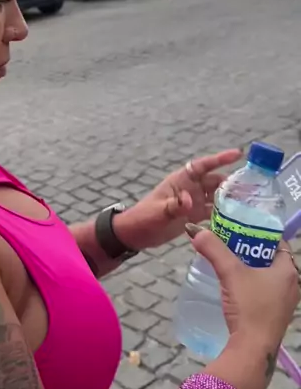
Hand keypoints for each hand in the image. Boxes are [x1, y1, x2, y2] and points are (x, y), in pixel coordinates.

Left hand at [116, 150, 241, 249]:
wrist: (134, 234)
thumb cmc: (143, 218)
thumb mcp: (158, 212)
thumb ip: (173, 206)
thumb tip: (189, 200)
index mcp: (180, 180)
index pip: (203, 166)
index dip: (220, 159)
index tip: (238, 154)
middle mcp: (189, 188)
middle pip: (214, 182)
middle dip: (232, 183)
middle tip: (254, 187)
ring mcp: (192, 202)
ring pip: (216, 197)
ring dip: (230, 200)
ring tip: (252, 204)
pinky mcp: (193, 216)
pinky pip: (212, 213)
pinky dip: (223, 216)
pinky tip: (237, 222)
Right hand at [190, 225, 299, 352]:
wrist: (252, 350)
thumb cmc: (249, 307)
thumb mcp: (230, 273)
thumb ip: (213, 249)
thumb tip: (195, 230)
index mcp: (288, 270)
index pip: (276, 242)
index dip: (257, 233)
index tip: (239, 229)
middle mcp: (291, 284)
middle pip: (269, 258)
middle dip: (248, 251)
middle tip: (227, 244)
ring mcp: (284, 302)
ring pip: (265, 276)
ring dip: (248, 269)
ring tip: (226, 262)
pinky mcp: (274, 316)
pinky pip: (263, 291)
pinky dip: (249, 285)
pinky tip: (232, 286)